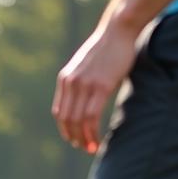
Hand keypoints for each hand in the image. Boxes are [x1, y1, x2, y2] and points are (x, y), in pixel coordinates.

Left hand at [52, 17, 139, 152]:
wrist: (118, 30)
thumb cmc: (105, 50)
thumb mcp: (84, 67)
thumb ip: (78, 83)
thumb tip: (80, 101)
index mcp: (65, 79)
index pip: (59, 112)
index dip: (65, 129)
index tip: (73, 139)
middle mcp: (71, 83)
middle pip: (67, 120)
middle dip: (74, 138)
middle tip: (84, 148)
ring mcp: (85, 85)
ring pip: (78, 121)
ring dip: (84, 138)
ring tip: (91, 148)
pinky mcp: (102, 87)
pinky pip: (92, 116)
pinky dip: (92, 132)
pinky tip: (97, 139)